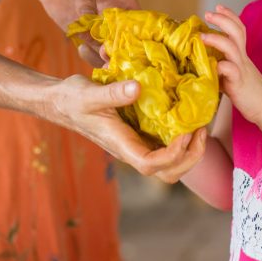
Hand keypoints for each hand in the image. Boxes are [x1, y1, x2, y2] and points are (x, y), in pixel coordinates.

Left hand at [30, 0, 137, 66]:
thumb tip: (89, 21)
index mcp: (123, 1)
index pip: (136, 23)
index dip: (134, 37)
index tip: (122, 45)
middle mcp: (115, 18)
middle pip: (123, 42)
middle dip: (117, 52)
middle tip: (104, 55)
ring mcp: (98, 28)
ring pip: (107, 51)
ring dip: (101, 58)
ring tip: (89, 51)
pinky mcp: (82, 34)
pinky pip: (90, 51)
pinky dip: (88, 55)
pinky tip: (81, 48)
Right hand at [49, 74, 205, 176]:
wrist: (61, 102)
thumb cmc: (71, 99)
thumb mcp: (89, 93)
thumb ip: (112, 93)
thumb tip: (137, 87)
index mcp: (120, 145)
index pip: (150, 165)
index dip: (172, 154)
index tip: (184, 132)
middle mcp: (131, 150)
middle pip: (167, 173)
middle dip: (190, 157)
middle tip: (201, 130)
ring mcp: (137, 144)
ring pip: (170, 164)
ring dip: (190, 150)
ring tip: (199, 125)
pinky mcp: (140, 134)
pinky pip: (166, 145)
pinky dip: (182, 138)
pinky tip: (187, 117)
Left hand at [200, 5, 261, 123]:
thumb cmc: (250, 94)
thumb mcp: (235, 75)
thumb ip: (222, 66)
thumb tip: (204, 62)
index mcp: (242, 56)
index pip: (239, 29)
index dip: (229, 16)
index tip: (218, 7)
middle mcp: (243, 59)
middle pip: (237, 31)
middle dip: (223, 19)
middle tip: (209, 13)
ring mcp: (241, 70)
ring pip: (232, 47)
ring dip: (216, 39)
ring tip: (202, 37)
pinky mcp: (238, 84)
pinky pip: (230, 70)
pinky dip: (220, 65)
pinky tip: (212, 65)